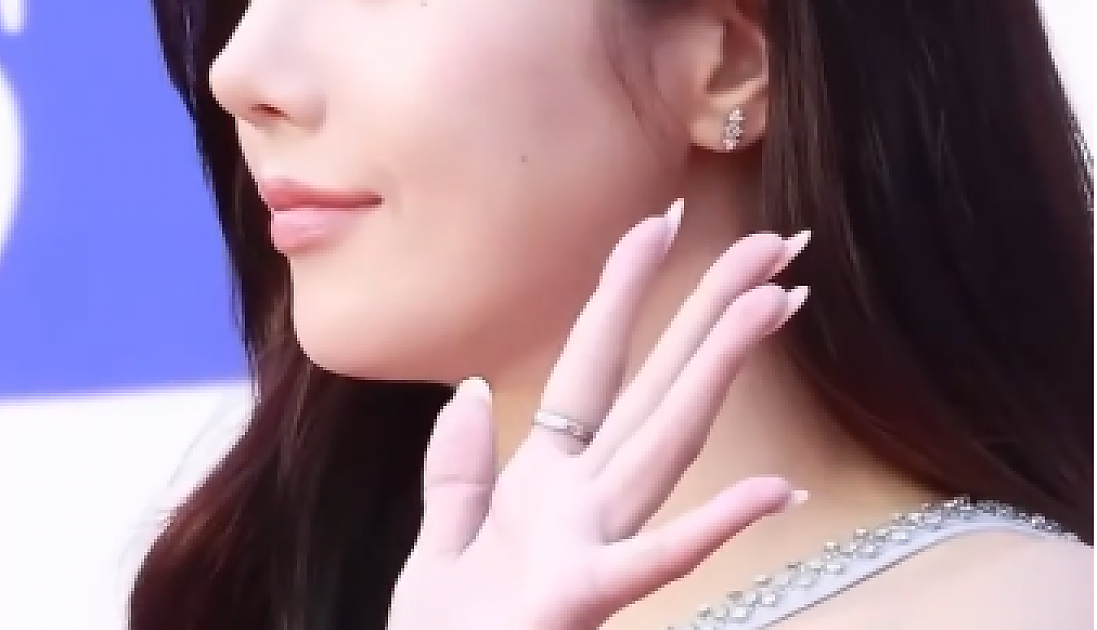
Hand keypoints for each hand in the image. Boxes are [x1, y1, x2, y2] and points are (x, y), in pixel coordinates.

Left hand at [388, 203, 810, 629]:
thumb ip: (458, 471)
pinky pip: (653, 558)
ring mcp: (590, 545)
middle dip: (709, 313)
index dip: (621, 291)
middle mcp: (582, 502)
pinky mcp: (579, 599)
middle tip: (775, 243)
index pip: (592, 365)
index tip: (656, 222)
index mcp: (545, 482)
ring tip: (775, 305)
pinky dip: (713, 527)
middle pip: (654, 388)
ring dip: (718, 376)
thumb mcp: (439, 546)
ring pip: (665, 445)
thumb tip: (471, 392)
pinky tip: (774, 491)